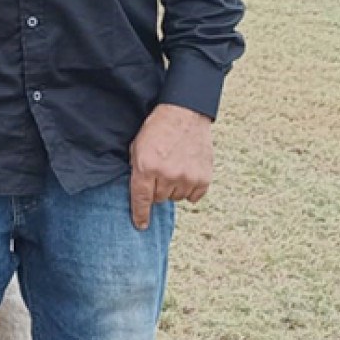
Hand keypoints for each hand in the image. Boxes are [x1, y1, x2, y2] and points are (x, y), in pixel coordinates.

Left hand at [128, 102, 212, 229]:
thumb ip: (136, 170)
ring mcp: (187, 177)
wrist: (184, 114)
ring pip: (176, 198)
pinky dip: (190, 189)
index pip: (141, 200)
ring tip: (174, 168)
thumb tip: (140, 194)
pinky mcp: (203, 178)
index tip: (140, 226)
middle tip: (159, 172)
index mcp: (146, 168)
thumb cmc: (157, 130)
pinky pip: (194, 197)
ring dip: (173, 188)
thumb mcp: (137, 147)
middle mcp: (167, 175)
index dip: (140, 215)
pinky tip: (187, 173)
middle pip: (159, 199)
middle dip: (157, 189)